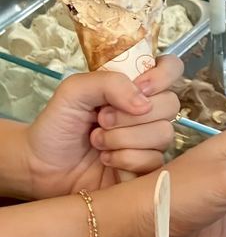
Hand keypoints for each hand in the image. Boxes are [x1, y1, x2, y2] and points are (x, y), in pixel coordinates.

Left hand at [23, 57, 181, 198]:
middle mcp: (147, 112)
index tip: (139, 87)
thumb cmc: (57, 126)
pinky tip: (106, 160)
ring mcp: (150, 141)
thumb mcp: (74, 91)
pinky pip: (153, 160)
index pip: (170, 69)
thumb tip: (143, 102)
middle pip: (171, 104)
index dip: (161, 76)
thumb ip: (109, 83)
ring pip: (163, 134)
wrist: (43, 167)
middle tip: (102, 119)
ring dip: (124, 138)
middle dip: (131, 114)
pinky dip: (124, 159)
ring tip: (98, 141)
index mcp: (133, 87)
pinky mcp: (148, 168)